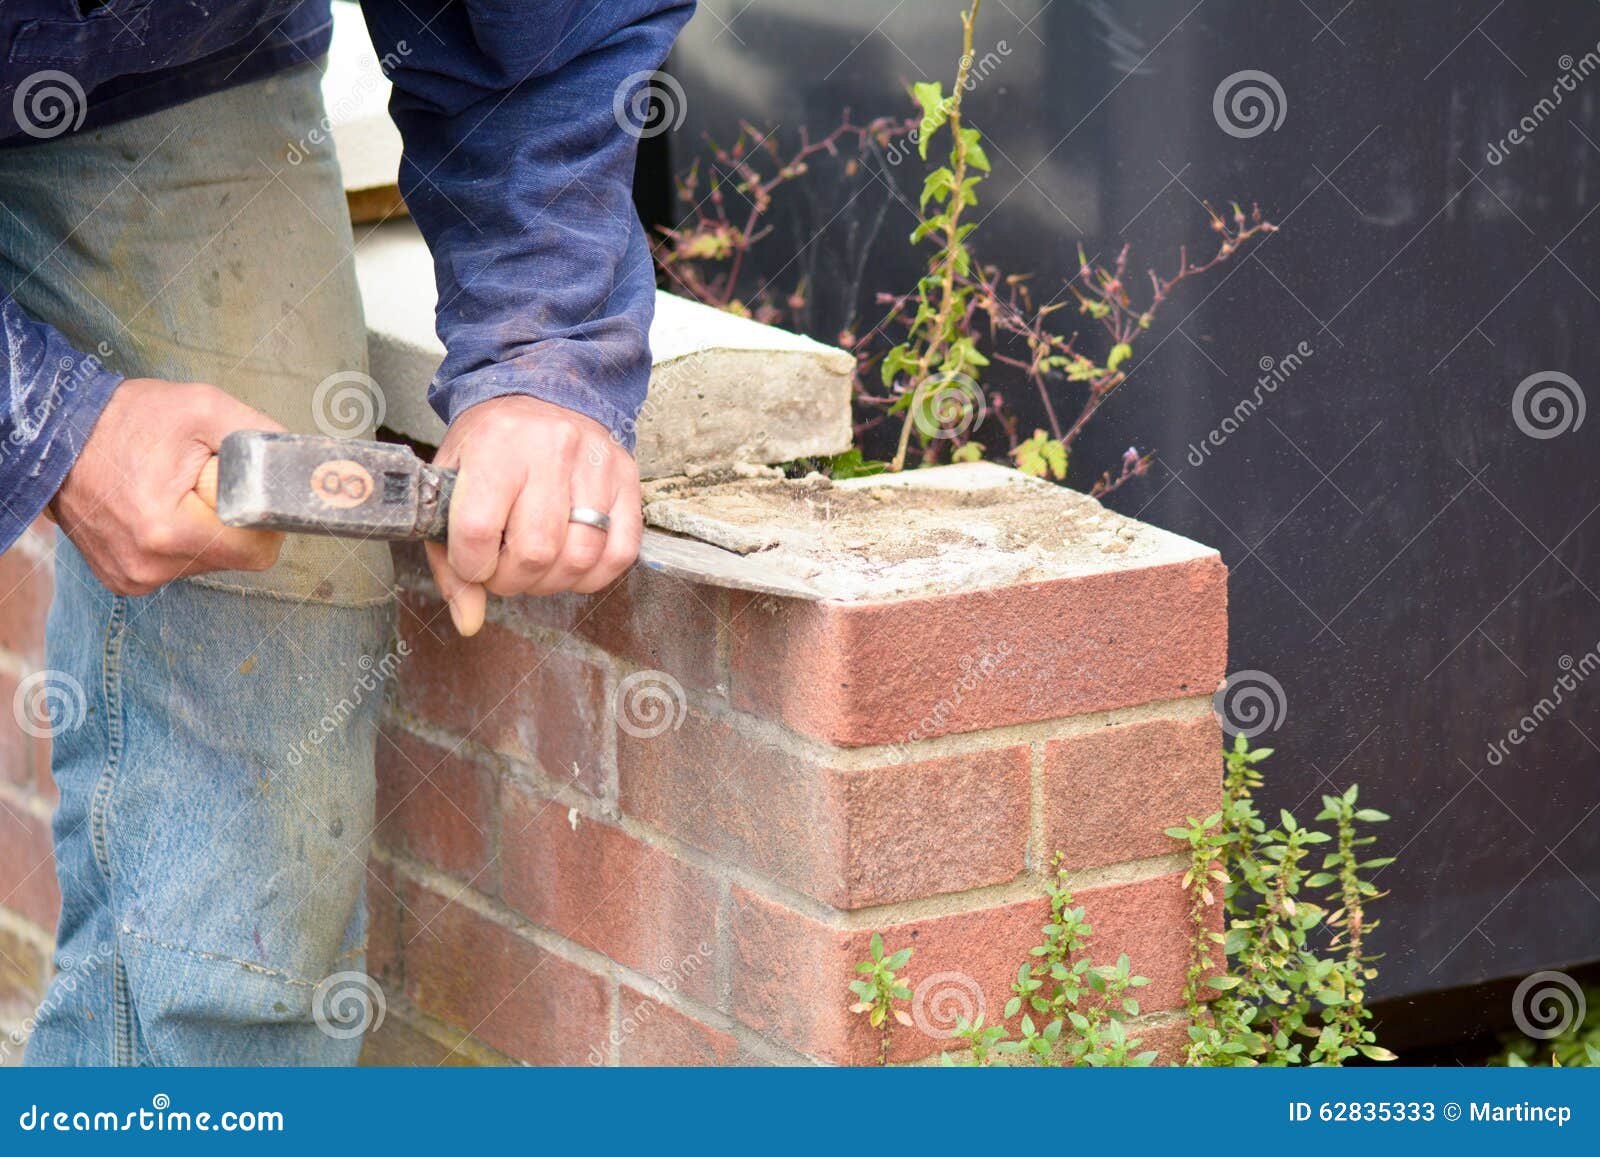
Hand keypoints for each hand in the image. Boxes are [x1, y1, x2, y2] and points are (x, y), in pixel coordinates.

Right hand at [51, 379, 285, 595]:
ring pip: (209, 563)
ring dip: (207, 529)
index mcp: (169, 532)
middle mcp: (149, 566)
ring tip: (175, 491)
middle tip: (202, 481)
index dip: (263, 520)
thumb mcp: (203, 408)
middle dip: (232, 520)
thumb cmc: (127, 419)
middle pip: (234, 558)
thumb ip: (260, 436)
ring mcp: (133, 578)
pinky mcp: (124, 579)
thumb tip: (300, 461)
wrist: (56, 437)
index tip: (247, 492)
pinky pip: (180, 565)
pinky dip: (182, 539)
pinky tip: (158, 508)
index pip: (257, 551)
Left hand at [427, 395, 642, 635]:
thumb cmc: (491, 444)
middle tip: (505, 569)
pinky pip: (620, 553)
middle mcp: (549, 450)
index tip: (474, 563)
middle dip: (512, 580)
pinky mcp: (627, 479)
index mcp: (495, 446)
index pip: (478, 530)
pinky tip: (572, 564)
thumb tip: (468, 621)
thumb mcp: (452, 483)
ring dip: (552, 582)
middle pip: (534, 552)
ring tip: (536, 567)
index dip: (472, 566)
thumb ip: (449, 557)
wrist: (542, 390)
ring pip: (579, 558)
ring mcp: (595, 464)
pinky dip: (593, 575)